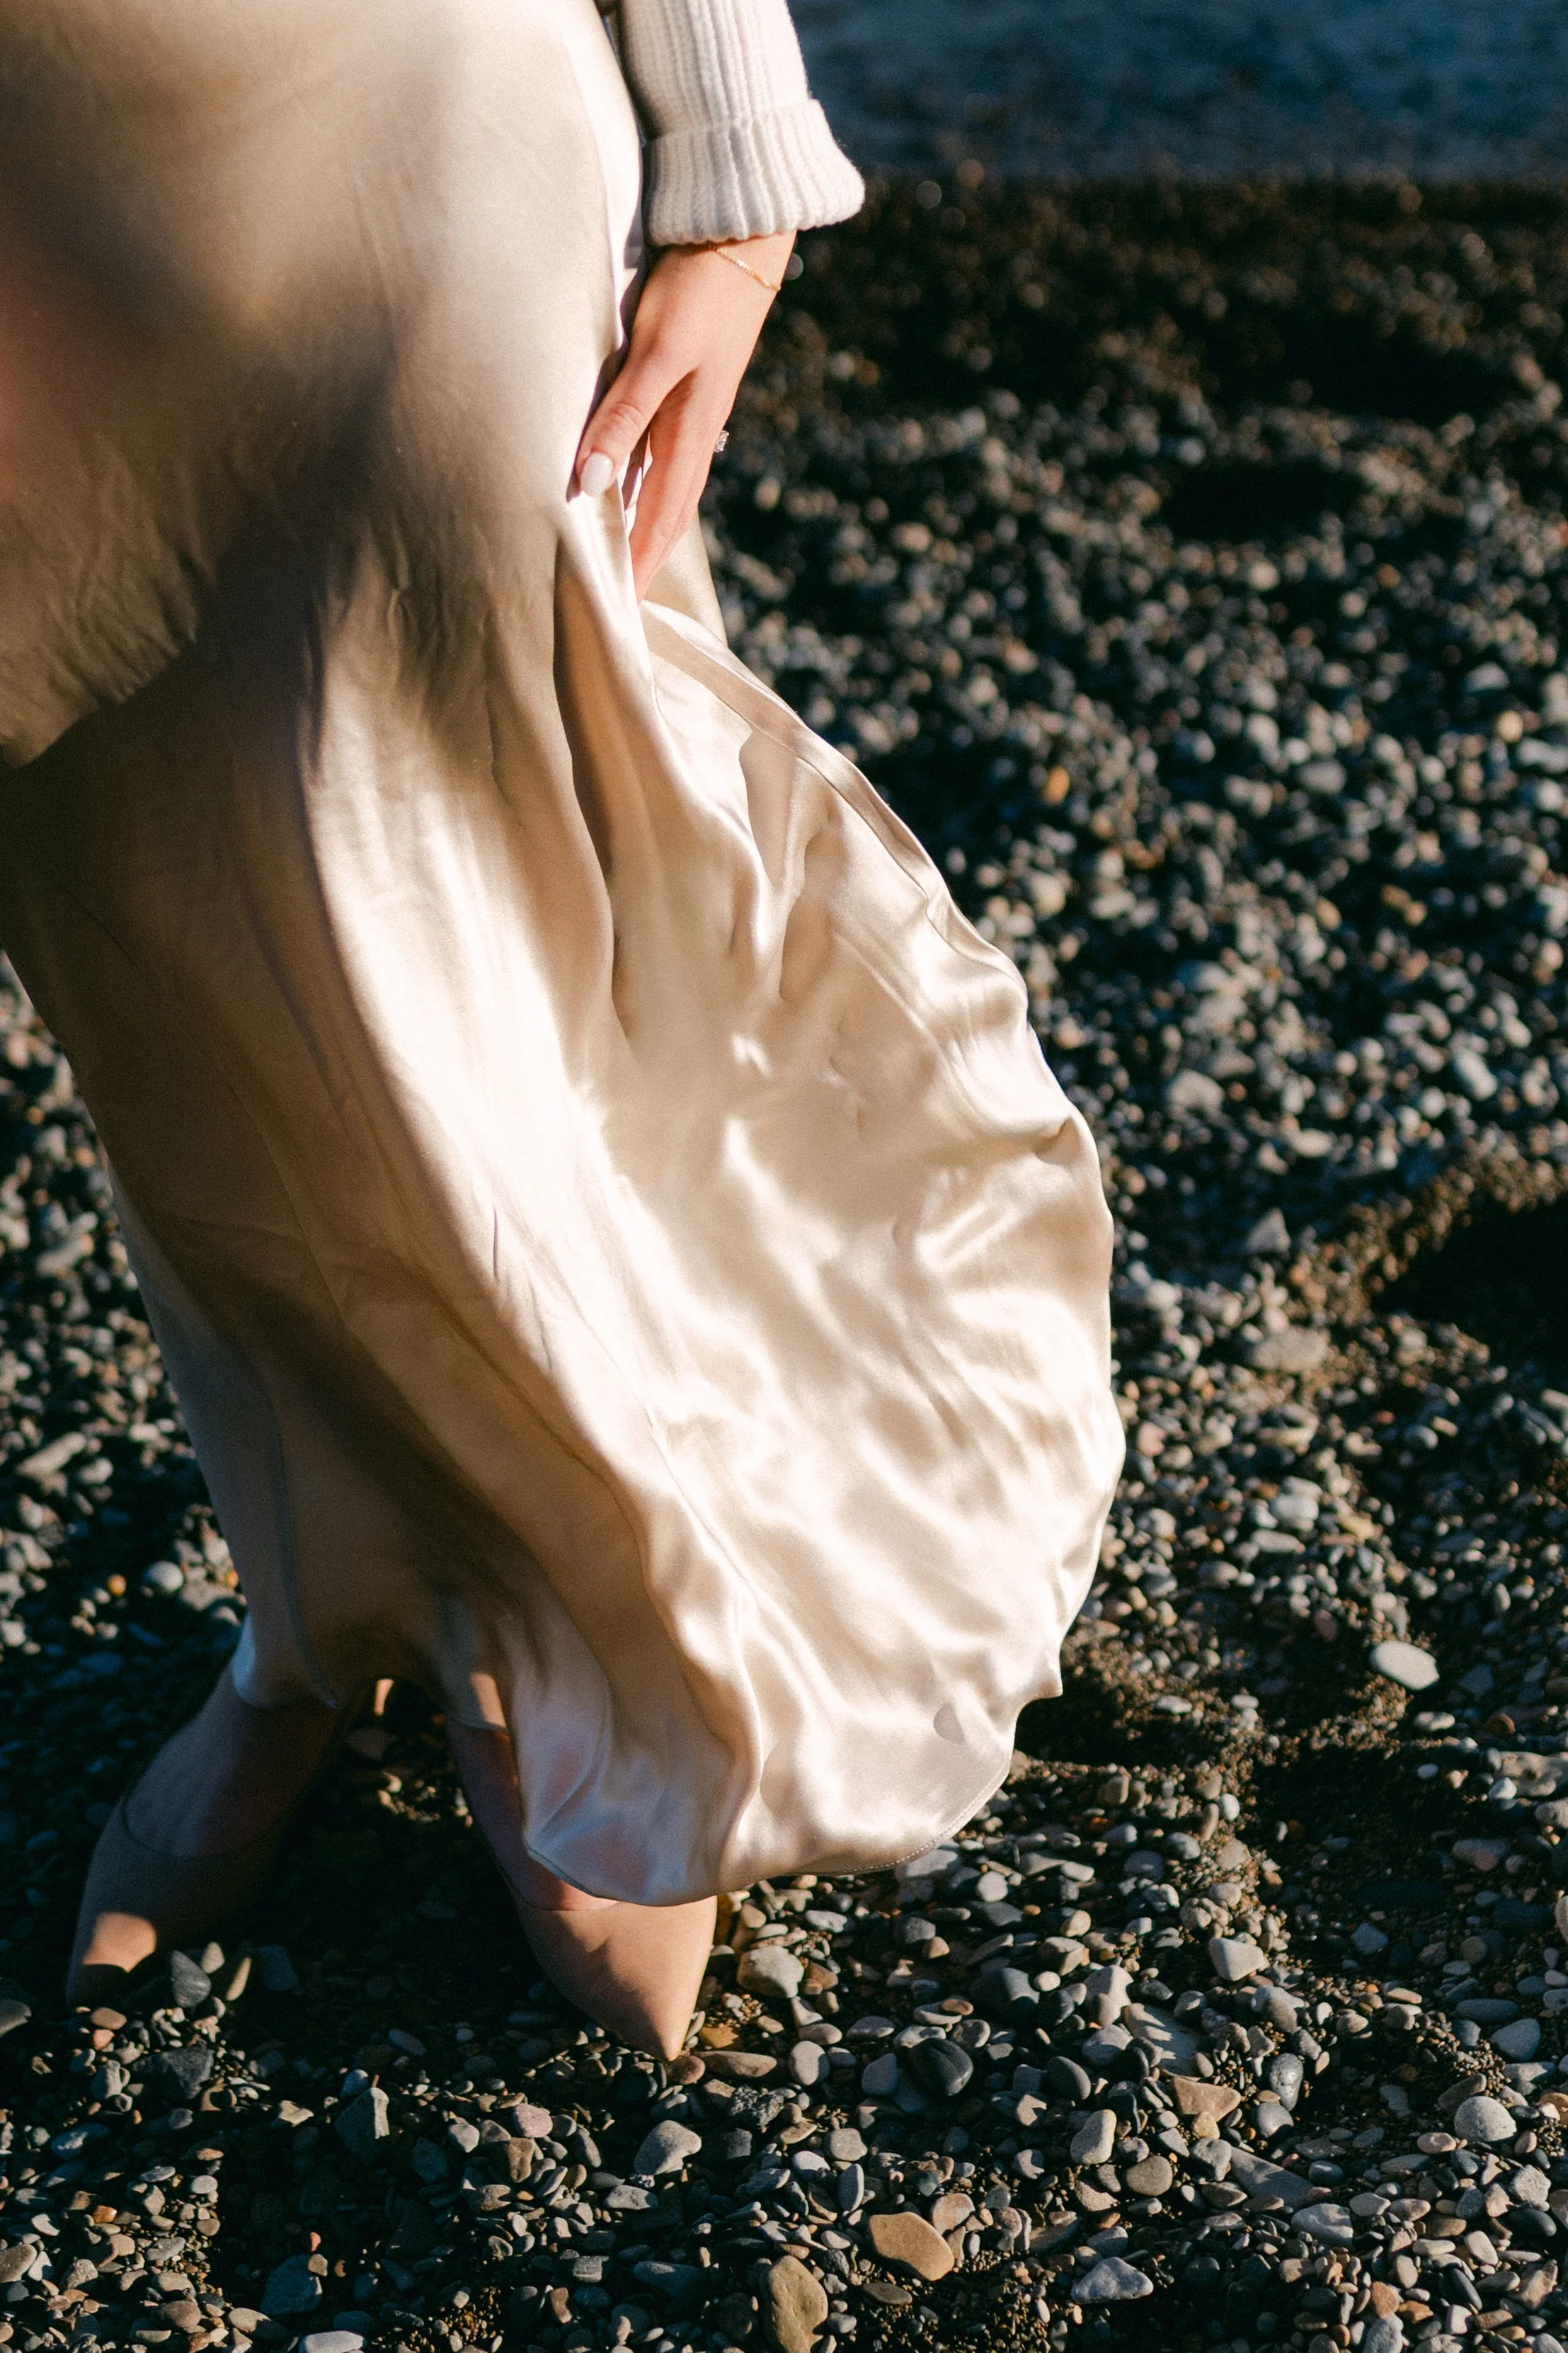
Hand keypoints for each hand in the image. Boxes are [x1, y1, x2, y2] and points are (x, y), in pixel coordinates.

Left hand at [575, 231, 793, 597]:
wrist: (742, 234)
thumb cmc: (698, 289)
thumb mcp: (656, 354)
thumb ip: (621, 418)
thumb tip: (588, 486)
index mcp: (688, 434)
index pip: (658, 522)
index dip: (639, 567)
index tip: (619, 611)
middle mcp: (693, 431)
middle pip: (664, 513)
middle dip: (643, 558)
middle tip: (618, 598)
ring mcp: (693, 408)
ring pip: (663, 483)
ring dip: (643, 523)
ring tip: (620, 555)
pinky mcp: (688, 382)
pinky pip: (660, 450)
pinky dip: (643, 480)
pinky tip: (627, 483)